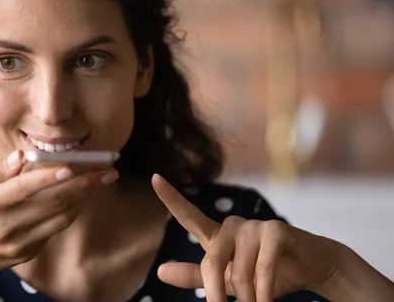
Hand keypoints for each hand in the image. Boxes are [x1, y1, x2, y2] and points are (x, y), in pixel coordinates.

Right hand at [0, 150, 118, 277]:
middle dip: (84, 185)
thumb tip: (21, 156)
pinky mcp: (25, 253)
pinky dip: (71, 212)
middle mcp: (4, 227)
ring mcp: (17, 244)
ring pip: (59, 219)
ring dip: (84, 198)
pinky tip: (82, 196)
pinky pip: (54, 230)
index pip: (24, 189)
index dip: (50, 177)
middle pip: (51, 204)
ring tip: (103, 180)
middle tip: (108, 170)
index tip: (74, 165)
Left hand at [151, 174, 344, 301]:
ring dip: (250, 299)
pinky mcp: (276, 230)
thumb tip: (160, 271)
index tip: (154, 178)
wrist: (312, 267)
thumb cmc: (268, 274)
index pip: (190, 216)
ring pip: (239, 274)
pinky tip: (268, 301)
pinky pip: (262, 270)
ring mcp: (254, 225)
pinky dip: (265, 292)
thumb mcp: (229, 280)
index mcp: (218, 235)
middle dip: (216, 295)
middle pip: (211, 263)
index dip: (171, 198)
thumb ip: (196, 275)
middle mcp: (233, 226)